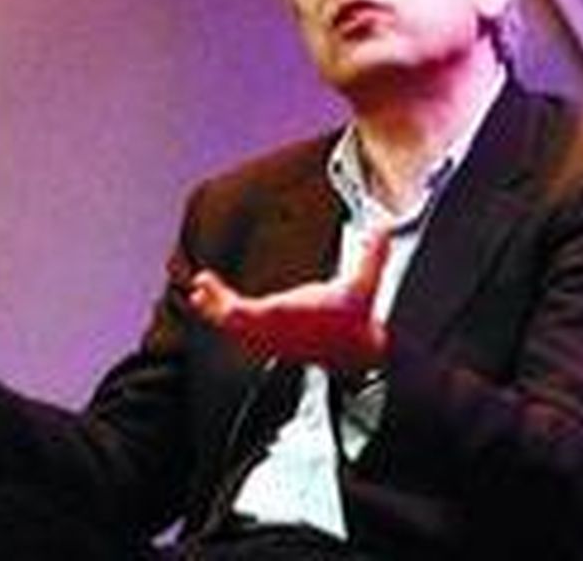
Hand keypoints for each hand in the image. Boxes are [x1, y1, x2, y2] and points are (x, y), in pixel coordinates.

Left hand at [187, 231, 390, 374]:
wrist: (357, 354)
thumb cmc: (354, 318)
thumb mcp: (363, 286)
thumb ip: (372, 257)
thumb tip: (383, 228)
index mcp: (288, 316)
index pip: (246, 314)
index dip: (222, 303)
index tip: (206, 284)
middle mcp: (276, 332)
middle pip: (233, 323)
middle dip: (214, 306)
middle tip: (199, 287)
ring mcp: (273, 340)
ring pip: (236, 331)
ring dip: (217, 313)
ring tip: (201, 296)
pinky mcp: (274, 343)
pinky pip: (243, 334)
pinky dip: (229, 321)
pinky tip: (221, 307)